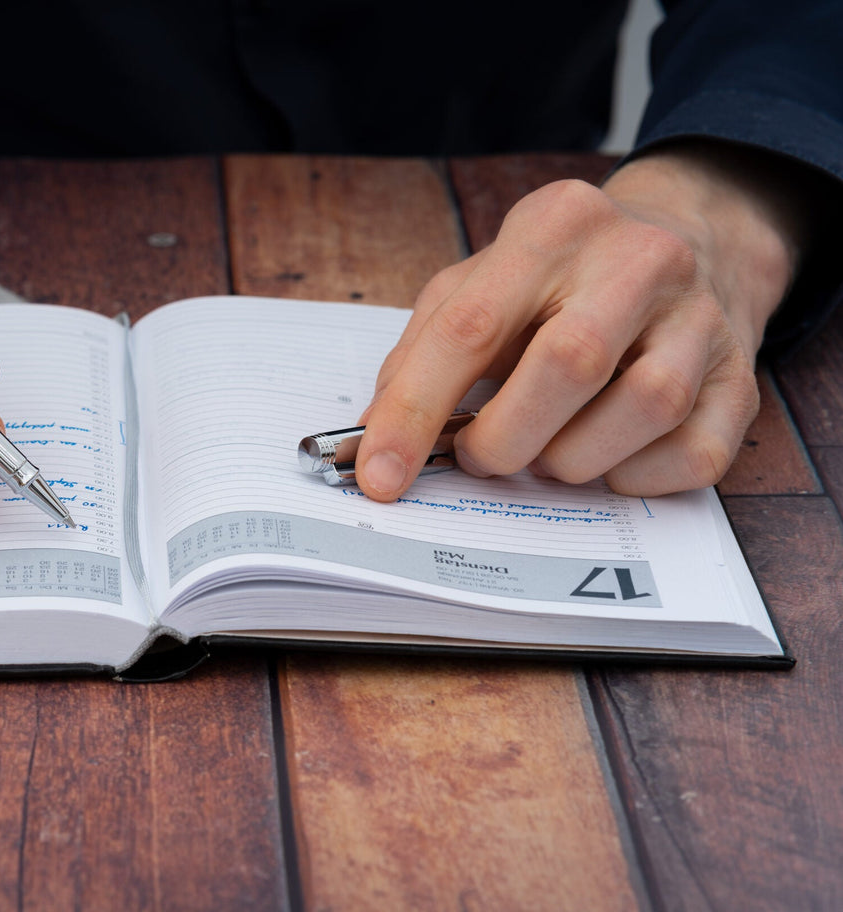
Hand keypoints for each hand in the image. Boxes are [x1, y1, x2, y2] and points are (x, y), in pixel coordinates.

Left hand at [353, 143, 807, 499]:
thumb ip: (422, 354)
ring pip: (643, 410)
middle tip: (482, 457)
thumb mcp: (479, 285)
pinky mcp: (742, 377)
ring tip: (547, 450)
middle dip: (505, 438)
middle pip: (569, 364)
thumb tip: (375, 441)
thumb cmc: (562, 279)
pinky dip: (634, 478)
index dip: (415, 410)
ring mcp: (702, 316)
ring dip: (573, 458)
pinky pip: (693, 455)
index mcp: (554, 226)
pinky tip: (607, 457)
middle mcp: (640, 259)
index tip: (379, 474)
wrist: (692, 244)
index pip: (471, 325)